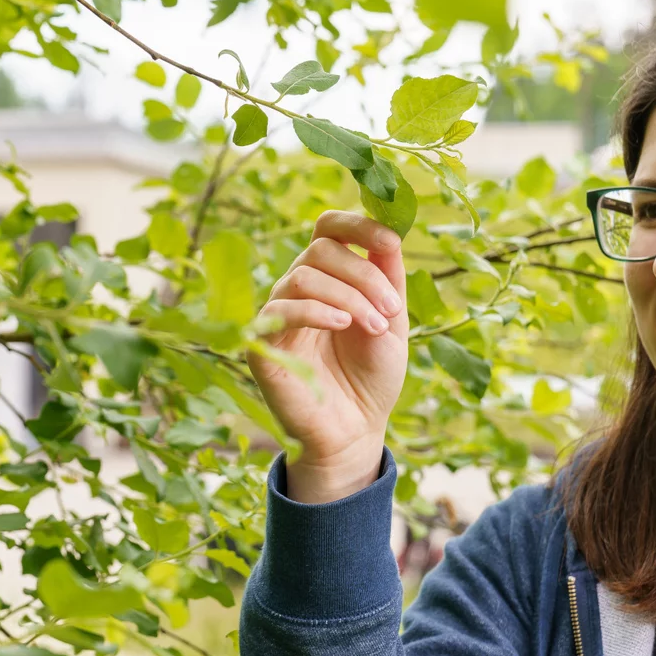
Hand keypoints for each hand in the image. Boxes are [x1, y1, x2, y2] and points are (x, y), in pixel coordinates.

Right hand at [247, 210, 408, 501]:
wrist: (355, 432)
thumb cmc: (371, 378)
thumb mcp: (391, 323)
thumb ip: (387, 280)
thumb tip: (390, 234)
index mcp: (330, 277)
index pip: (329, 227)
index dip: (357, 224)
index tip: (390, 241)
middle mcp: (299, 289)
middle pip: (321, 248)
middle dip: (364, 274)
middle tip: (392, 310)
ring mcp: (279, 315)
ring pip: (303, 275)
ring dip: (349, 295)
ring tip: (375, 327)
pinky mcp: (263, 344)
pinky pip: (280, 309)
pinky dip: (316, 310)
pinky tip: (343, 325)